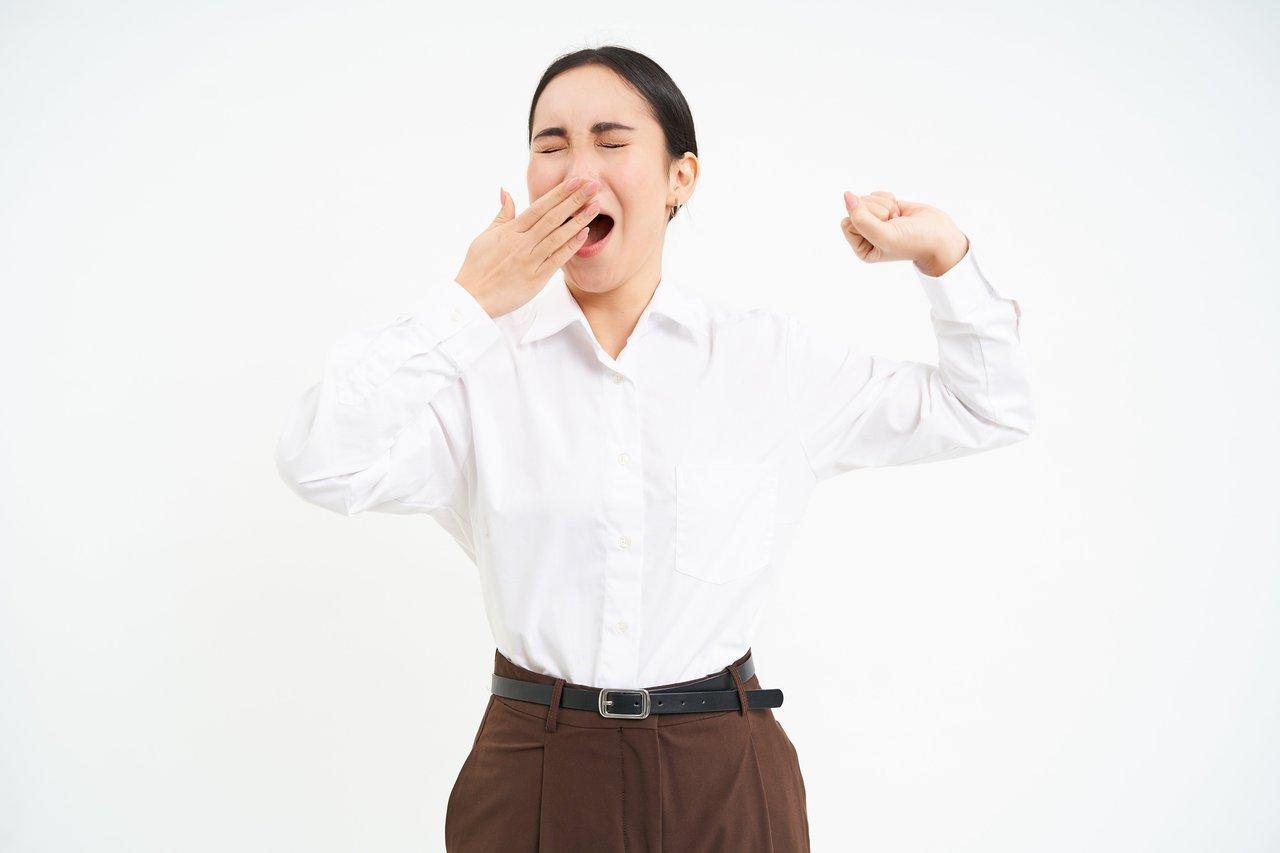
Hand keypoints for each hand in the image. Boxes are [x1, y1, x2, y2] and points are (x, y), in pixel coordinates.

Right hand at [454, 177, 603, 316]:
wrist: (472, 297)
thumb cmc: (477, 266)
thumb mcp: (487, 235)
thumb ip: (502, 214)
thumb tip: (506, 191)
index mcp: (511, 230)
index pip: (540, 206)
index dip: (560, 192)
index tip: (576, 181)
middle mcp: (522, 243)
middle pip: (552, 217)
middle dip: (575, 200)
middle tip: (594, 185)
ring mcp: (530, 260)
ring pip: (558, 236)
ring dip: (578, 220)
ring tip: (596, 206)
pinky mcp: (536, 279)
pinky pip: (556, 259)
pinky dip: (571, 246)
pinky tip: (585, 234)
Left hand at [840, 190, 969, 276]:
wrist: (940, 236)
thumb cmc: (913, 241)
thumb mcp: (884, 236)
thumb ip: (861, 218)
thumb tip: (847, 196)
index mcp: (861, 247)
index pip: (847, 222)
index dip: (865, 220)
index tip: (884, 227)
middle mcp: (866, 234)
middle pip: (856, 208)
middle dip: (878, 212)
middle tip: (894, 223)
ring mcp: (875, 219)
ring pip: (867, 199)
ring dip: (886, 206)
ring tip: (898, 220)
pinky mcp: (886, 207)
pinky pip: (878, 194)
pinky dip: (890, 199)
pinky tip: (900, 212)